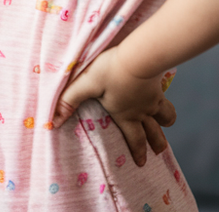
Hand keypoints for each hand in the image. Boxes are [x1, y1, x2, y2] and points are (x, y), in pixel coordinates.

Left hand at [52, 47, 175, 166]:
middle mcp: (142, 109)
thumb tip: (52, 123)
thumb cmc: (111, 70)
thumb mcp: (85, 84)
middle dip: (156, 142)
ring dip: (166, 121)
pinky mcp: (159, 82)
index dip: (138, 151)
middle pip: (153, 131)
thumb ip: (69, 101)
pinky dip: (165, 99)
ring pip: (165, 114)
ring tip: (166, 124)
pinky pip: (165, 96)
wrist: (140, 55)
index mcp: (126, 114)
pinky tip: (161, 91)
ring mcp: (154, 97)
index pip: (134, 138)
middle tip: (159, 151)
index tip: (142, 163)